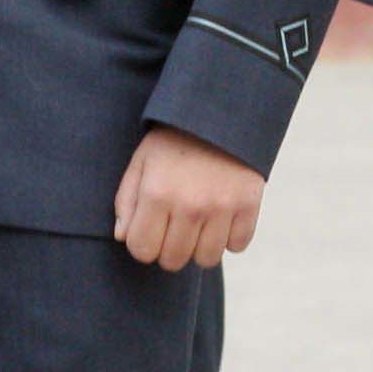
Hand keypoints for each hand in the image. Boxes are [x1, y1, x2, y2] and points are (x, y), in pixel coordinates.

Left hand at [112, 124, 264, 270]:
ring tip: (200, 225)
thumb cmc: (174, 139)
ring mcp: (222, 207)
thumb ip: (126, 201)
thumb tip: (124, 238)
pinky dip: (231, 238)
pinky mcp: (249, 204)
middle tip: (175, 226)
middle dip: (170, 248)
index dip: (144, 244)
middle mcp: (189, 205)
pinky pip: (238, 245)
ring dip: (201, 246)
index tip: (151, 229)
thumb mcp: (141, 162)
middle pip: (174, 260)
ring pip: (206, 259)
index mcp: (156, 194)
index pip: (142, 251)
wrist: (223, 111)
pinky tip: (223, 219)